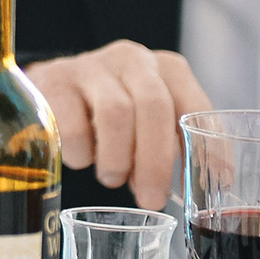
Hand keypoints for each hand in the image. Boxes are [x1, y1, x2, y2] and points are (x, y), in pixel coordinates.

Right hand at [26, 41, 210, 207]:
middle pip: (153, 106)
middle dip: (155, 160)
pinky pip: (74, 128)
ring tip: (112, 178)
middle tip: (151, 199)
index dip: (206, 149)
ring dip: (117, 159)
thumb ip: (169, 147)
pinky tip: (81, 157)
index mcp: (168, 69)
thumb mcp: (147, 121)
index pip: (196, 108)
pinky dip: (82, 155)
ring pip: (115, 115)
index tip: (209, 186)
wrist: (50, 89)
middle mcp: (133, 59)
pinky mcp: (55, 82)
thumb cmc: (111, 113)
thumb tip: (185, 192)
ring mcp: (92, 66)